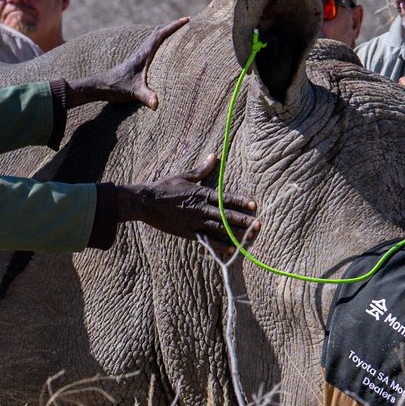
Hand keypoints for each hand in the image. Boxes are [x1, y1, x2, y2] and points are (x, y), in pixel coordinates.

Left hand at [68, 18, 186, 109]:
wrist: (101, 86)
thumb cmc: (117, 88)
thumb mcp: (134, 93)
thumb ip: (146, 97)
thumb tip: (156, 104)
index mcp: (143, 54)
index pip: (160, 35)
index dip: (174, 26)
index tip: (186, 20)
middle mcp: (141, 52)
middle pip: (158, 32)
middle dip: (173, 26)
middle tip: (186, 22)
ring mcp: (139, 56)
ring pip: (154, 38)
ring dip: (166, 32)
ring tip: (179, 31)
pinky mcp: (137, 61)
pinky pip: (152, 46)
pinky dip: (160, 42)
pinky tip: (165, 48)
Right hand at [109, 152, 256, 245]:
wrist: (145, 202)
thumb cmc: (163, 187)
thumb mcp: (184, 176)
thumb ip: (202, 169)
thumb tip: (215, 155)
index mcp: (201, 194)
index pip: (225, 198)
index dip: (241, 201)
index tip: (255, 205)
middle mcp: (200, 209)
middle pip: (226, 216)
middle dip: (243, 220)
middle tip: (259, 224)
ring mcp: (195, 222)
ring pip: (220, 229)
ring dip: (236, 234)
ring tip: (251, 238)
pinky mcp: (188, 233)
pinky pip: (207, 240)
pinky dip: (220, 245)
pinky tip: (232, 249)